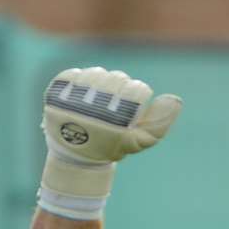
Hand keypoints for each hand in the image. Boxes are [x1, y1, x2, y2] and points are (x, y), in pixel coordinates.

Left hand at [37, 66, 181, 219]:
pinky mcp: (54, 98)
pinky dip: (80, 79)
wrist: (74, 155)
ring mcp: (70, 103)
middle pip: (117, 78)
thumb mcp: (140, 140)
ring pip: (96, 73)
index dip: (139, 98)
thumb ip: (160, 122)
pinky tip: (83, 92)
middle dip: (121, 88)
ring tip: (100, 96)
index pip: (137, 90)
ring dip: (102, 81)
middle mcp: (91, 110)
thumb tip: (174, 99)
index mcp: (114, 121)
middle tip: (115, 103)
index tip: (131, 109)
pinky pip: (71, 75)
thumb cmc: (111, 145)